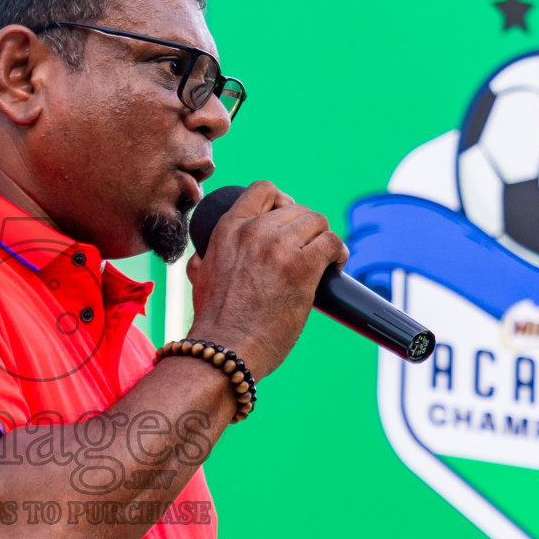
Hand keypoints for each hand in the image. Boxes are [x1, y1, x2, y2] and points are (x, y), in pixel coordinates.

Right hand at [185, 180, 346, 377]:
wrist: (224, 349)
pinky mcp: (301, 266)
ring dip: (324, 239)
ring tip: (326, 258)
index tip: (289, 220)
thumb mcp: (199, 279)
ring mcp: (278, 246)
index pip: (263, 190)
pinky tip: (336, 266)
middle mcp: (254, 230)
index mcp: (228, 229)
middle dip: (306, 228)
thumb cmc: (213, 323)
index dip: (282, 200)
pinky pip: (332, 242)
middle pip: (296, 208)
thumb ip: (204, 260)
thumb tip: (203, 260)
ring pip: (317, 221)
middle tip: (309, 249)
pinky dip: (339, 253)